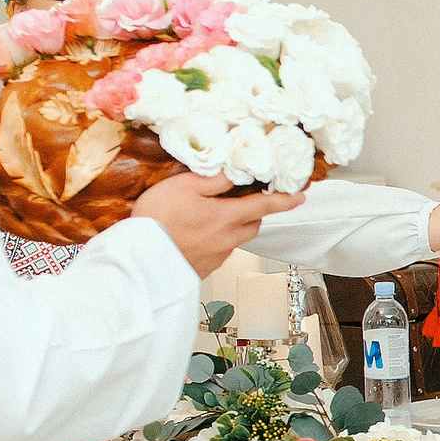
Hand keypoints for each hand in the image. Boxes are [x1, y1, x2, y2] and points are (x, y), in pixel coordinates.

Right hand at [131, 172, 305, 276]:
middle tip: (252, 202)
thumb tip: (236, 171)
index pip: (265, 206)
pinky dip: (217, 241)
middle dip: (256, 213)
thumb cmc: (158, 220)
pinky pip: (220, 252)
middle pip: (253, 225)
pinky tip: (199, 235)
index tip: (300, 197)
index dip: (285, 200)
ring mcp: (216, 257)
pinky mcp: (203, 269)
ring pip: (237, 240)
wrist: (139, 260)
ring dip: (236, 227)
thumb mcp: (185, 186)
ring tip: (218, 216)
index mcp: (227, 217)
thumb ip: (215, 180)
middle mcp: (227, 240)